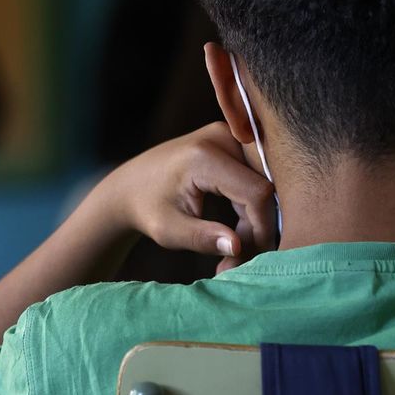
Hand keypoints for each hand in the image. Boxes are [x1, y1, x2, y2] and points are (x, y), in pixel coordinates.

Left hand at [98, 122, 276, 273]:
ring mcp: (227, 135)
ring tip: (234, 252)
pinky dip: (251, 209)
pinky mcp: (231, 141)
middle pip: (264, 186)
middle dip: (259, 227)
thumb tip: (237, 247)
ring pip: (263, 183)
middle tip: (239, 259)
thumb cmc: (146, 209)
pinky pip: (255, 177)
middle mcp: (220, 137)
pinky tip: (236, 234)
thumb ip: (202, 238)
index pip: (256, 192)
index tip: (247, 256)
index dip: (260, 228)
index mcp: (203, 156)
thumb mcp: (169, 230)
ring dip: (256, 221)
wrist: (130, 186)